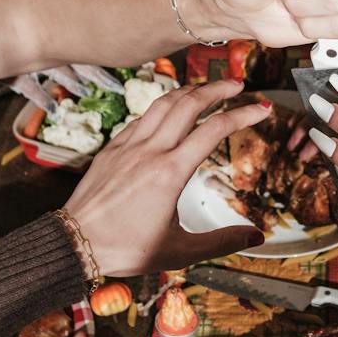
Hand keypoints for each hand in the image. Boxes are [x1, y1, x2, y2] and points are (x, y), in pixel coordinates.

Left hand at [64, 79, 270, 274]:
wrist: (75, 243)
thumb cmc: (127, 249)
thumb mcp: (180, 252)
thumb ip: (222, 241)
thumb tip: (257, 237)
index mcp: (171, 173)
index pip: (214, 130)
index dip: (243, 115)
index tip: (262, 109)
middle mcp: (150, 151)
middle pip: (189, 104)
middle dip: (217, 89)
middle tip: (238, 84)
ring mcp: (128, 146)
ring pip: (163, 104)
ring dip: (189, 91)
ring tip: (207, 89)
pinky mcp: (112, 148)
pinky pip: (142, 118)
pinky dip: (162, 107)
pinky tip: (171, 111)